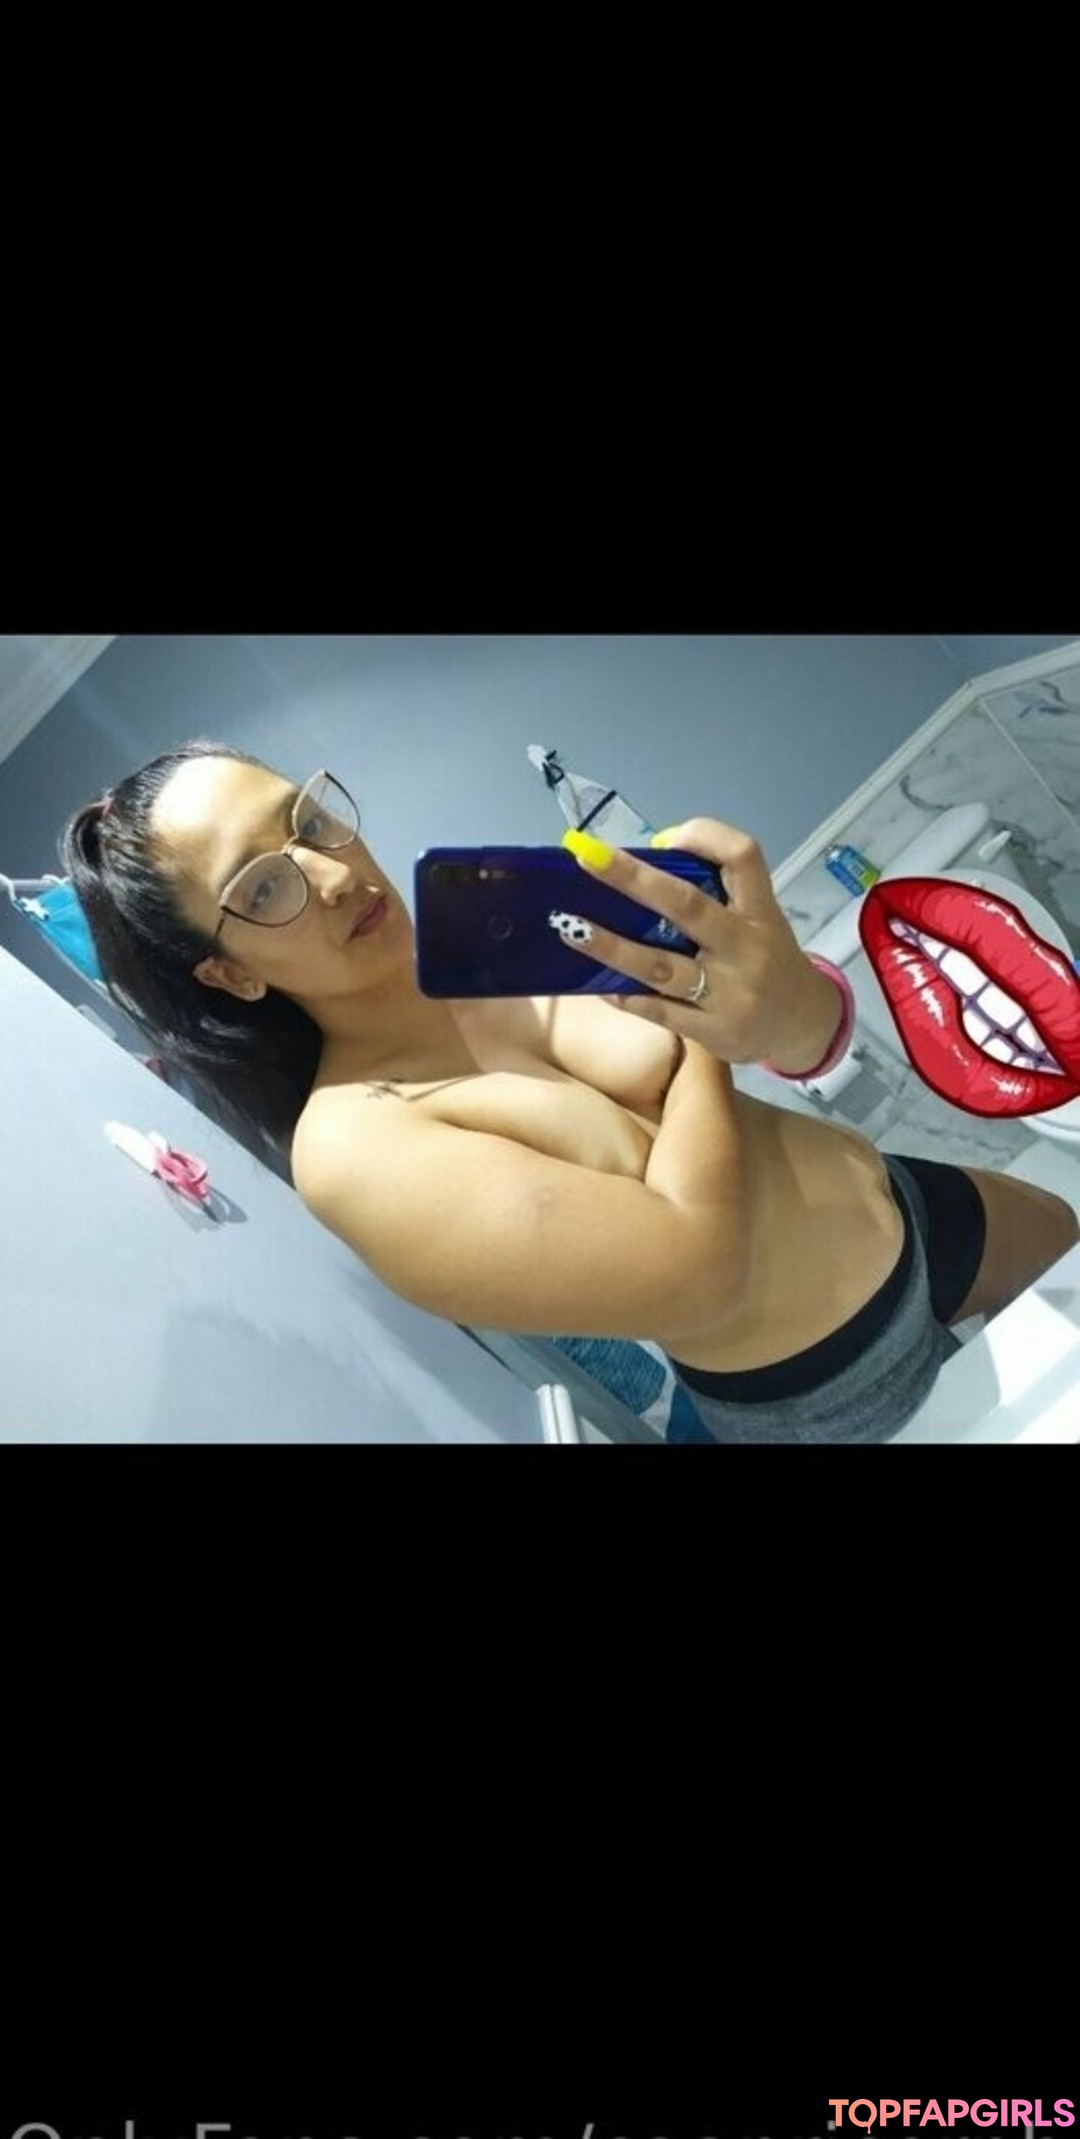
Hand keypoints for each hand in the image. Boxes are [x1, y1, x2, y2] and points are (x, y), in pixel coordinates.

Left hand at [559, 818, 844, 1070]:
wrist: (802, 1025)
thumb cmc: (765, 960)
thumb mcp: (758, 918)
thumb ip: (714, 892)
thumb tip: (645, 857)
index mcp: (758, 910)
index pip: (742, 857)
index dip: (703, 836)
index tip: (661, 837)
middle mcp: (745, 946)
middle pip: (686, 905)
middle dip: (633, 879)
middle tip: (587, 858)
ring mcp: (729, 991)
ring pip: (661, 965)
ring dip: (612, 946)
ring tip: (571, 928)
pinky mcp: (713, 1029)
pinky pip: (660, 1011)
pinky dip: (627, 996)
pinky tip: (597, 985)